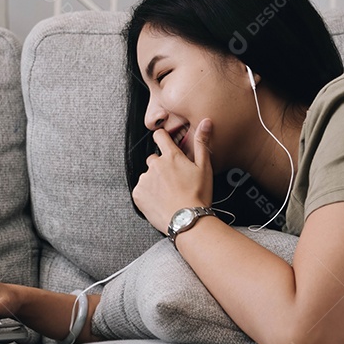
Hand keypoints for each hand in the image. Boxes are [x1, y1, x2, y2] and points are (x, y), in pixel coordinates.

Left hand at [133, 118, 213, 232]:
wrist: (187, 220)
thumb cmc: (198, 196)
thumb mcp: (205, 168)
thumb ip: (202, 143)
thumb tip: (205, 122)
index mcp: (171, 156)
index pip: (160, 136)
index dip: (162, 138)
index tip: (165, 144)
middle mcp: (155, 164)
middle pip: (154, 159)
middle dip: (162, 167)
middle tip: (174, 181)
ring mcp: (145, 179)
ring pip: (148, 176)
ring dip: (155, 182)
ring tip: (169, 194)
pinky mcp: (138, 194)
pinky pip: (141, 190)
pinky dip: (148, 194)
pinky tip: (160, 201)